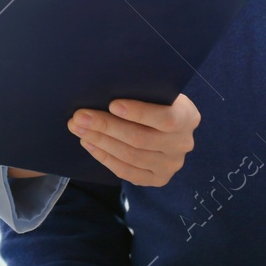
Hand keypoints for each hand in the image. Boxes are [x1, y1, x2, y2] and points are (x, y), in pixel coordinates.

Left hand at [68, 94, 199, 185]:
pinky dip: (104, 157)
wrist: (168, 125)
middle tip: (80, 116)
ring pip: (131, 156)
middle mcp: (182, 144)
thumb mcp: (157, 91)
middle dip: (106, 126)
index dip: (139, 113)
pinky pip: (127, 172)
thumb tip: (105, 86)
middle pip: (140, 139)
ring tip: (78, 128)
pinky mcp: (157, 179)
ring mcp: (171, 165)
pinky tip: (89, 143)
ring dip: (100, 141)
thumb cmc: (155, 101)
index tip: (112, 104)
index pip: (165, 118)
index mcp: (188, 117)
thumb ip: (141, 91)